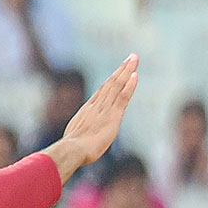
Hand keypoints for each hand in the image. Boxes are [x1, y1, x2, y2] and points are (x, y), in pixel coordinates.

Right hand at [44, 55, 138, 181]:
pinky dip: (129, 86)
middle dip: (122, 69)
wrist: (72, 150)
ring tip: (134, 58)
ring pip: (117, 85)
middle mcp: (97, 106)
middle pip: (111, 83)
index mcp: (88, 110)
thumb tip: (73, 144)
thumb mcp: (74, 139)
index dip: (112, 81)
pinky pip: (122, 97)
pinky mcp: (112, 116)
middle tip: (131, 57)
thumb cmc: (71, 151)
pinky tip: (135, 75)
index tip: (118, 72)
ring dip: (127, 71)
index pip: (102, 92)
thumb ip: (78, 136)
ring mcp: (104, 109)